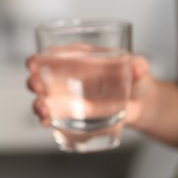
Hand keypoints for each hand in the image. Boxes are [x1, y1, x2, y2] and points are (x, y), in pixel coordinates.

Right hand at [26, 55, 155, 127]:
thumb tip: (137, 67)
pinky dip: (48, 120)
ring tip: (42, 108)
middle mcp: (72, 76)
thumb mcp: (139, 68)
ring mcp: (72, 96)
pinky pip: (57, 117)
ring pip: (46, 98)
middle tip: (37, 86)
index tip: (34, 62)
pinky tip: (46, 122)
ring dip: (38, 103)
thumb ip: (138, 65)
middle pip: (45, 76)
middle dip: (35, 81)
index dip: (42, 57)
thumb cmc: (137, 79)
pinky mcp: (77, 114)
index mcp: (84, 58)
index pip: (58, 54)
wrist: (143, 104)